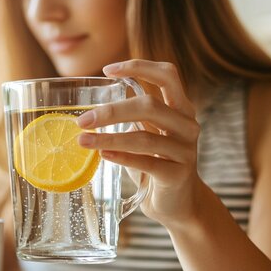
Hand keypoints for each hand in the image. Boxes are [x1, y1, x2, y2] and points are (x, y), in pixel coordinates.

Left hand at [76, 59, 205, 227]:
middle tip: (83, 120)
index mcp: (180, 108)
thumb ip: (132, 116)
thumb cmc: (156, 164)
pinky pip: (147, 162)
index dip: (139, 67)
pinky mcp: (178, 174)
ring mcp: (185, 150)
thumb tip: (93, 105)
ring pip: (144, 137)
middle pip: (150, 106)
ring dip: (109, 137)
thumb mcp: (146, 134)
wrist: (177, 204)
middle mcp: (187, 125)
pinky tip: (103, 155)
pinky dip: (122, 157)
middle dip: (112, 111)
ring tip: (83, 140)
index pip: (167, 75)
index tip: (107, 70)